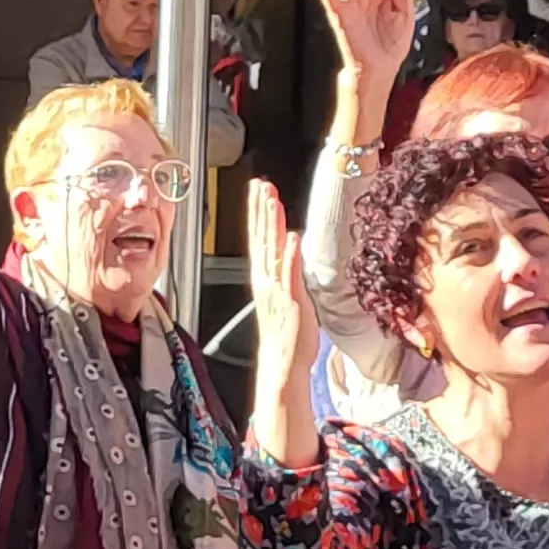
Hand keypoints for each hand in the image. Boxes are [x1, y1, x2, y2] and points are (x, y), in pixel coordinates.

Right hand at [246, 179, 314, 385]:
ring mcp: (278, 289)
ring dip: (272, 224)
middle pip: (261, 238)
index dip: (257, 213)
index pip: (258, 238)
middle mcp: (267, 280)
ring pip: (273, 249)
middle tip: (261, 185)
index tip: (258, 190)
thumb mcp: (284, 296)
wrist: (282, 363)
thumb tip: (288, 248)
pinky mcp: (291, 300)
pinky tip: (291, 235)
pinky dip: (290, 254)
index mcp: (264, 279)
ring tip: (272, 200)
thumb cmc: (285, 334)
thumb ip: (284, 270)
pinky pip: (290, 273)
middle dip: (260, 210)